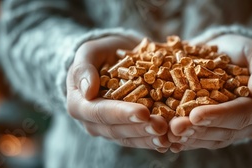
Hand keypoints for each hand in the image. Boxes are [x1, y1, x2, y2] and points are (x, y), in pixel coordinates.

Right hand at [66, 36, 170, 152]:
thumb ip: (84, 68)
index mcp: (79, 105)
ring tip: (169, 135)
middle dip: (140, 129)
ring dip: (150, 138)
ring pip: (131, 138)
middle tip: (162, 126)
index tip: (143, 112)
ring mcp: (110, 129)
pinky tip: (171, 141)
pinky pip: (140, 139)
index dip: (121, 114)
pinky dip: (155, 140)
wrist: (114, 58)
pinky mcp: (127, 131)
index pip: (99, 113)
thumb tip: (87, 90)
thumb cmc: (99, 54)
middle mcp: (93, 123)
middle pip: (117, 130)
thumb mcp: (89, 53)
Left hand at [168, 34, 251, 151]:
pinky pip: (201, 140)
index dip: (218, 116)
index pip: (240, 115)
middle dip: (198, 130)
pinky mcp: (217, 132)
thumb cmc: (244, 52)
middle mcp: (250, 124)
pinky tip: (167, 140)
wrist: (229, 55)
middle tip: (174, 127)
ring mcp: (233, 131)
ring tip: (168, 133)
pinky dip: (185, 140)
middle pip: (223, 132)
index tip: (195, 115)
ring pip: (210, 140)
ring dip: (188, 138)